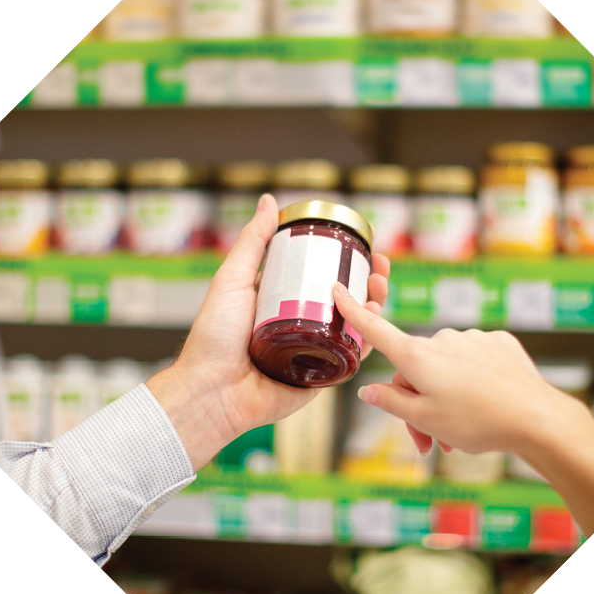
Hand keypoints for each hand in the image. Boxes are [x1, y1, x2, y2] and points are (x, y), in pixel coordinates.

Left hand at [147, 194, 389, 470]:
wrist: (211, 391)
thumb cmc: (213, 337)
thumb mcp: (232, 280)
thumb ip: (252, 242)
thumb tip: (270, 201)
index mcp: (281, 299)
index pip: (321, 273)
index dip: (346, 259)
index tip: (365, 243)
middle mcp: (300, 323)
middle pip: (345, 297)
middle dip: (369, 280)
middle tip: (381, 267)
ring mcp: (313, 349)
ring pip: (354, 324)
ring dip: (374, 305)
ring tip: (381, 289)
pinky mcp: (321, 375)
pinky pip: (350, 357)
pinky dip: (368, 340)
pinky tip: (376, 323)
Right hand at [332, 281, 593, 539]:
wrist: (536, 418)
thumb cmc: (477, 422)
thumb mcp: (425, 419)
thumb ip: (391, 402)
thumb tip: (368, 391)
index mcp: (418, 357)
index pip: (376, 329)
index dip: (353, 310)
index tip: (337, 288)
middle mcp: (442, 340)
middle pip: (414, 367)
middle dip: (415, 402)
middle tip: (428, 441)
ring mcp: (471, 338)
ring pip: (444, 367)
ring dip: (444, 396)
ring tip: (459, 432)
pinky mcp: (497, 343)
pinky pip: (472, 359)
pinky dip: (471, 381)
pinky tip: (485, 403)